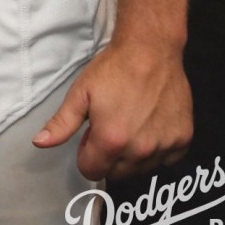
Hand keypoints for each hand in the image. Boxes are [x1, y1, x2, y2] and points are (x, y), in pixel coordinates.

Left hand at [32, 40, 193, 180]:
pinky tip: (150, 126)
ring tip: (130, 123)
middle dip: (109, 156)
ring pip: (142, 168)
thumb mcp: (80, 94)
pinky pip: (166, 159)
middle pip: (117, 173)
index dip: (86, 154)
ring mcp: (165, 146)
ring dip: (133, 155)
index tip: (91, 135)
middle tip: (111, 126)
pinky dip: (157, 150)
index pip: (92, 171)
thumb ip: (61, 124)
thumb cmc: (114, 70)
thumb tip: (40, 143)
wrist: (151, 51)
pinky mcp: (183, 139)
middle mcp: (141, 149)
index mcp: (112, 140)